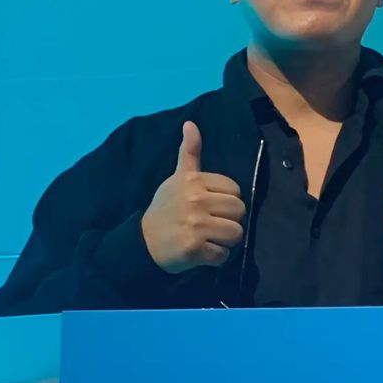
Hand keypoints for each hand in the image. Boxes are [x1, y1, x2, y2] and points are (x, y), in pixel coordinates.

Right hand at [141, 122, 246, 273]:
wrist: (143, 242)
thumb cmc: (165, 209)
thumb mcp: (176, 178)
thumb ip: (189, 153)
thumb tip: (191, 123)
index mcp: (193, 181)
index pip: (235, 190)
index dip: (226, 202)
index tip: (209, 207)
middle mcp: (196, 200)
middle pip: (239, 211)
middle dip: (229, 221)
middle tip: (210, 225)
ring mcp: (195, 225)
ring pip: (236, 233)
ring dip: (225, 241)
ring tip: (208, 239)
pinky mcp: (194, 248)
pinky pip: (223, 255)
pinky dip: (216, 258)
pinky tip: (202, 253)